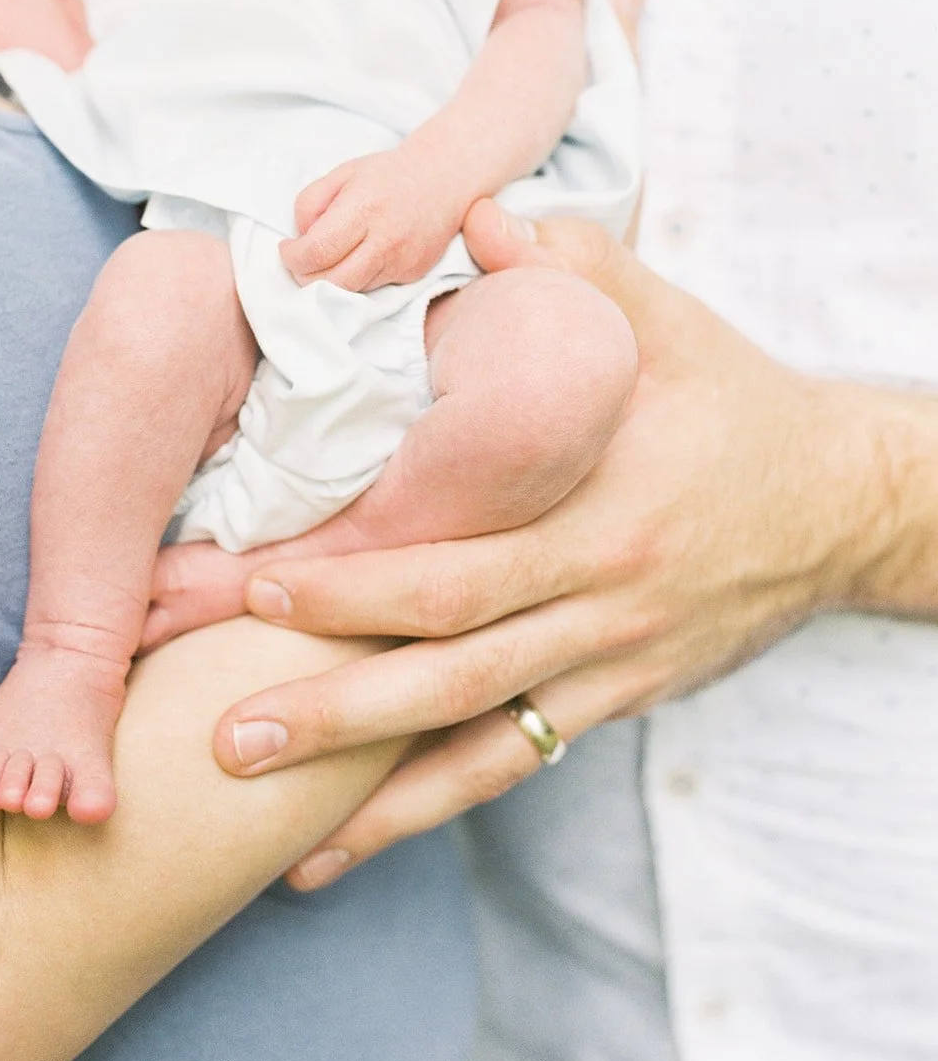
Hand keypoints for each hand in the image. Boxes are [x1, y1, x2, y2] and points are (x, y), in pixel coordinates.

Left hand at [209, 204, 888, 887]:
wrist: (841, 502)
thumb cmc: (732, 402)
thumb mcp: (671, 321)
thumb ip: (577, 266)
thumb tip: (479, 215)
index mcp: (597, 512)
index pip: (456, 563)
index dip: (353, 585)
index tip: (252, 591)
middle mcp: (600, 605)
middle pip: (449, 668)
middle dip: (332, 703)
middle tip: (220, 731)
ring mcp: (611, 665)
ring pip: (477, 741)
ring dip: (368, 788)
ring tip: (266, 826)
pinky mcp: (618, 700)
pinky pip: (516, 764)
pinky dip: (428, 806)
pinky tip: (344, 844)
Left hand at [279, 147, 466, 290]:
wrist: (443, 180)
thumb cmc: (387, 175)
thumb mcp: (341, 173)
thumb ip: (311, 203)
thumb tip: (301, 238)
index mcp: (364, 208)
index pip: (317, 251)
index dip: (292, 257)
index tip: (288, 247)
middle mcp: (386, 239)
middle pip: (332, 283)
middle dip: (305, 277)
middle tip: (302, 260)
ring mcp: (402, 261)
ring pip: (351, 291)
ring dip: (330, 281)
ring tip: (329, 256)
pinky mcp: (413, 275)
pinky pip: (372, 288)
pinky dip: (355, 279)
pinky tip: (357, 257)